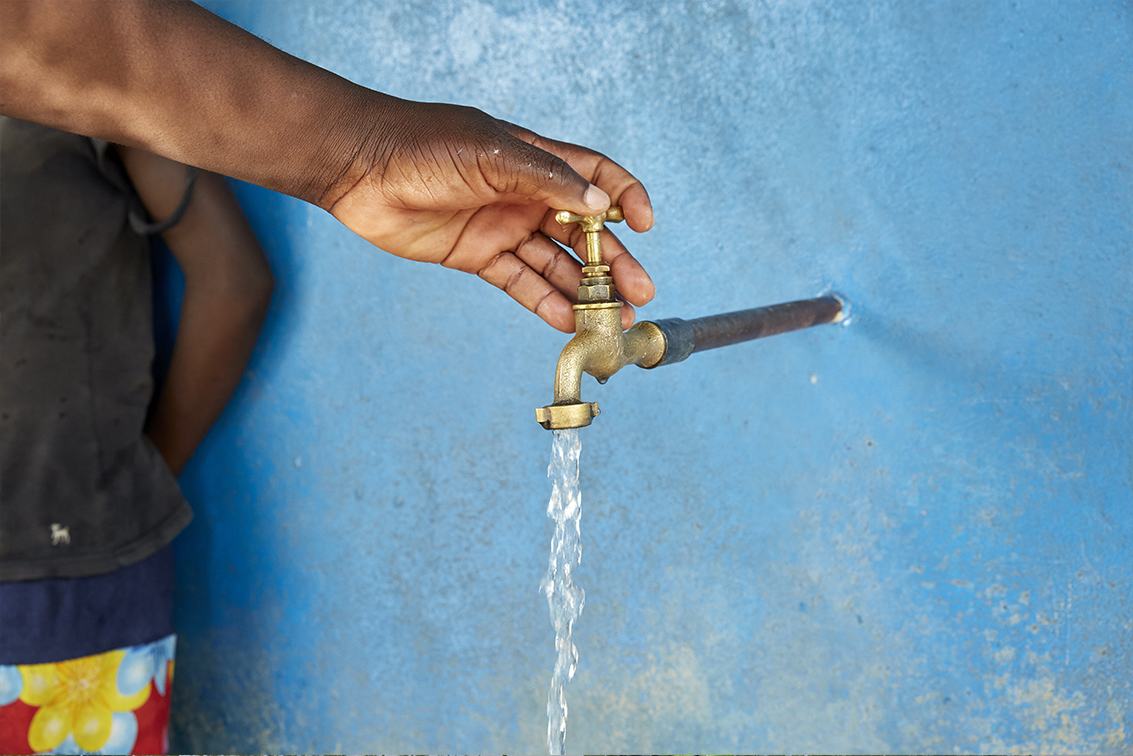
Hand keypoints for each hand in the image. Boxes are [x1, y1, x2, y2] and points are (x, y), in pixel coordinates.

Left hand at [324, 100, 654, 331]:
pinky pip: (520, 283)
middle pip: (584, 232)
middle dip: (613, 263)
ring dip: (584, 291)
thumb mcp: (491, 155)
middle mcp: (525, 194)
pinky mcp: (477, 256)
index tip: (646, 225)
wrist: (360, 167)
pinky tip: (566, 321)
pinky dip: (544, 302)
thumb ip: (547, 179)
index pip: (595, 176)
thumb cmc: (423, 145)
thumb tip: (602, 202)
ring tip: (611, 319)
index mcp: (535, 159)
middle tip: (639, 294)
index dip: (625, 197)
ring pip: (555, 264)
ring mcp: (502, 227)